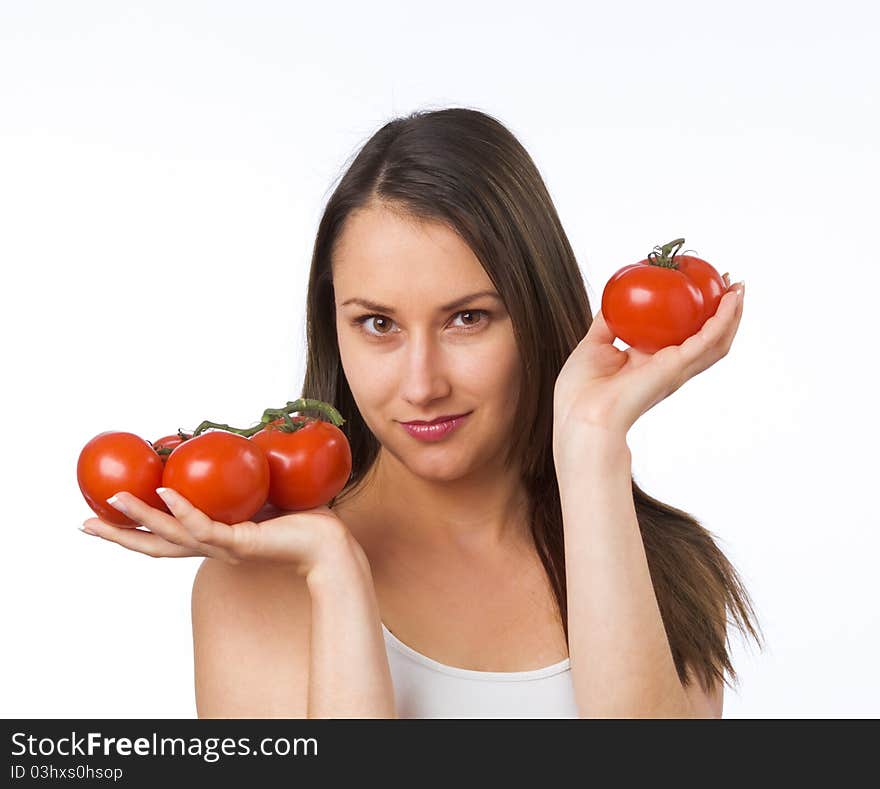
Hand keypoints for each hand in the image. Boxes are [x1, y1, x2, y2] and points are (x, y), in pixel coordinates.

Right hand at [80, 488, 359, 577]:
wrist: (330, 544)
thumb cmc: (301, 518)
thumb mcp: (259, 494)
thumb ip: (238, 478)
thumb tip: (226, 443)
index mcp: (212, 539)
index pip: (164, 538)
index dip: (133, 530)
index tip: (103, 516)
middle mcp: (211, 548)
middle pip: (155, 546)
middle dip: (119, 535)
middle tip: (83, 524)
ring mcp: (224, 547)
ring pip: (172, 536)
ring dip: (141, 518)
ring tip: (115, 499)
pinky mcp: (240, 543)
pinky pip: (204, 526)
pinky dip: (181, 509)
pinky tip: (163, 492)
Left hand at [553, 274, 744, 446]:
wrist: (581, 414)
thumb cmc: (581, 390)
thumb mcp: (594, 345)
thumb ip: (606, 322)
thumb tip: (613, 298)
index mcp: (651, 362)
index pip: (681, 335)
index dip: (695, 314)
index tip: (702, 287)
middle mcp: (669, 367)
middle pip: (707, 338)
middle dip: (723, 312)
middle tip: (729, 284)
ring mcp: (676, 369)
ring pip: (716, 341)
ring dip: (732, 314)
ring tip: (739, 288)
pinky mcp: (677, 367)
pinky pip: (707, 340)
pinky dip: (722, 320)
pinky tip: (730, 300)